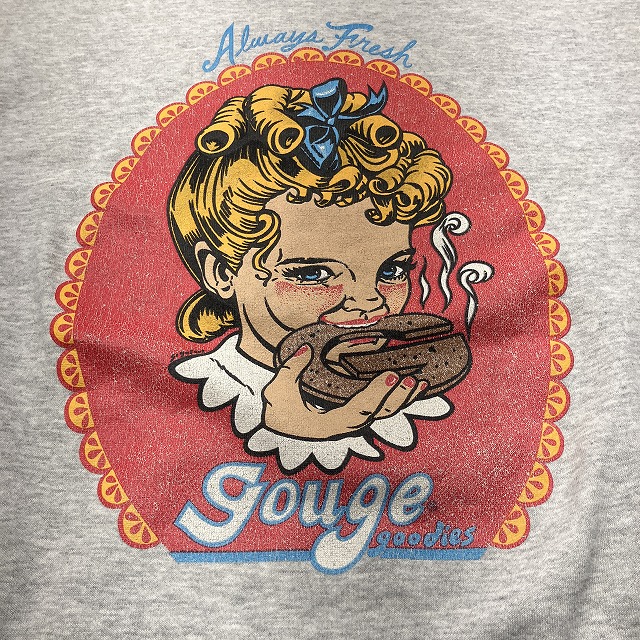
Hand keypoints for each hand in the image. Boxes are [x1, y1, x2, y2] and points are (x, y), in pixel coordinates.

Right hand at [262, 345, 426, 439]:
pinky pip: (381, 408)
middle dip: (396, 397)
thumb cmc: (278, 410)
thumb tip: (305, 349)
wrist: (278, 427)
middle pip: (378, 415)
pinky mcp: (357, 414)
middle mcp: (345, 426)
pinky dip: (397, 398)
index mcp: (329, 424)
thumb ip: (291, 370)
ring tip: (420, 384)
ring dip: (403, 399)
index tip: (390, 376)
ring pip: (383, 413)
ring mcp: (353, 421)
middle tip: (411, 379)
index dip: (375, 394)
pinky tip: (413, 387)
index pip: (358, 410)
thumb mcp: (277, 390)